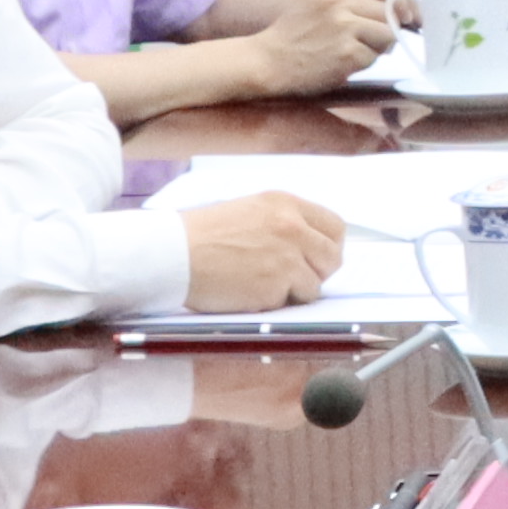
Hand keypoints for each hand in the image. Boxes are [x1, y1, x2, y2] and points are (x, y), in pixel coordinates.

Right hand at [180, 190, 353, 315]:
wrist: (173, 254)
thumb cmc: (202, 235)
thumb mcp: (249, 211)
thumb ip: (283, 223)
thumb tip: (311, 245)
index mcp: (286, 204)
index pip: (334, 227)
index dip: (329, 246)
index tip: (318, 257)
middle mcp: (292, 227)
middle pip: (332, 258)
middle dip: (318, 272)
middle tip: (295, 278)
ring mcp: (286, 258)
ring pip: (314, 285)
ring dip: (294, 291)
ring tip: (262, 284)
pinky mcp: (275, 286)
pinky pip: (290, 302)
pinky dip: (275, 303)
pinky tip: (249, 292)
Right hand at [237, 0, 400, 95]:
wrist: (269, 61)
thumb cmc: (296, 32)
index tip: (400, 13)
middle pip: (388, 9)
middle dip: (388, 26)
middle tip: (372, 39)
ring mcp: (342, 25)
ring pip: (387, 33)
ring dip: (378, 46)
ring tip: (356, 49)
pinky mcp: (347, 51)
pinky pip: (374, 56)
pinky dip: (364, 62)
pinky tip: (344, 62)